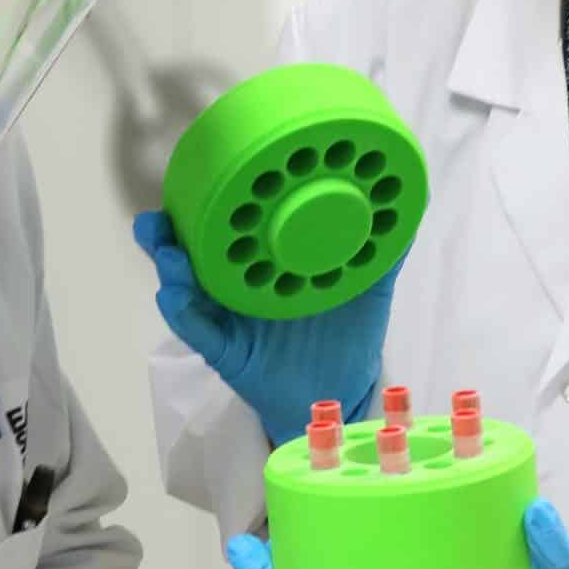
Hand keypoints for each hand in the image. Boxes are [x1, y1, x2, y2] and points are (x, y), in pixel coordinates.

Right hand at [133, 209, 399, 446]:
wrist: (342, 391)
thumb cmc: (346, 332)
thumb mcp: (364, 284)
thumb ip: (380, 248)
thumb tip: (410, 202)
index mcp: (265, 261)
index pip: (228, 225)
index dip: (204, 201)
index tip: (191, 178)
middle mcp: (238, 284)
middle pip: (193, 251)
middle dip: (170, 231)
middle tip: (159, 218)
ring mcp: (230, 318)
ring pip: (188, 288)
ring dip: (172, 266)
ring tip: (168, 252)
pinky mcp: (229, 353)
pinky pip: (200, 333)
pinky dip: (184, 314)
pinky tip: (175, 296)